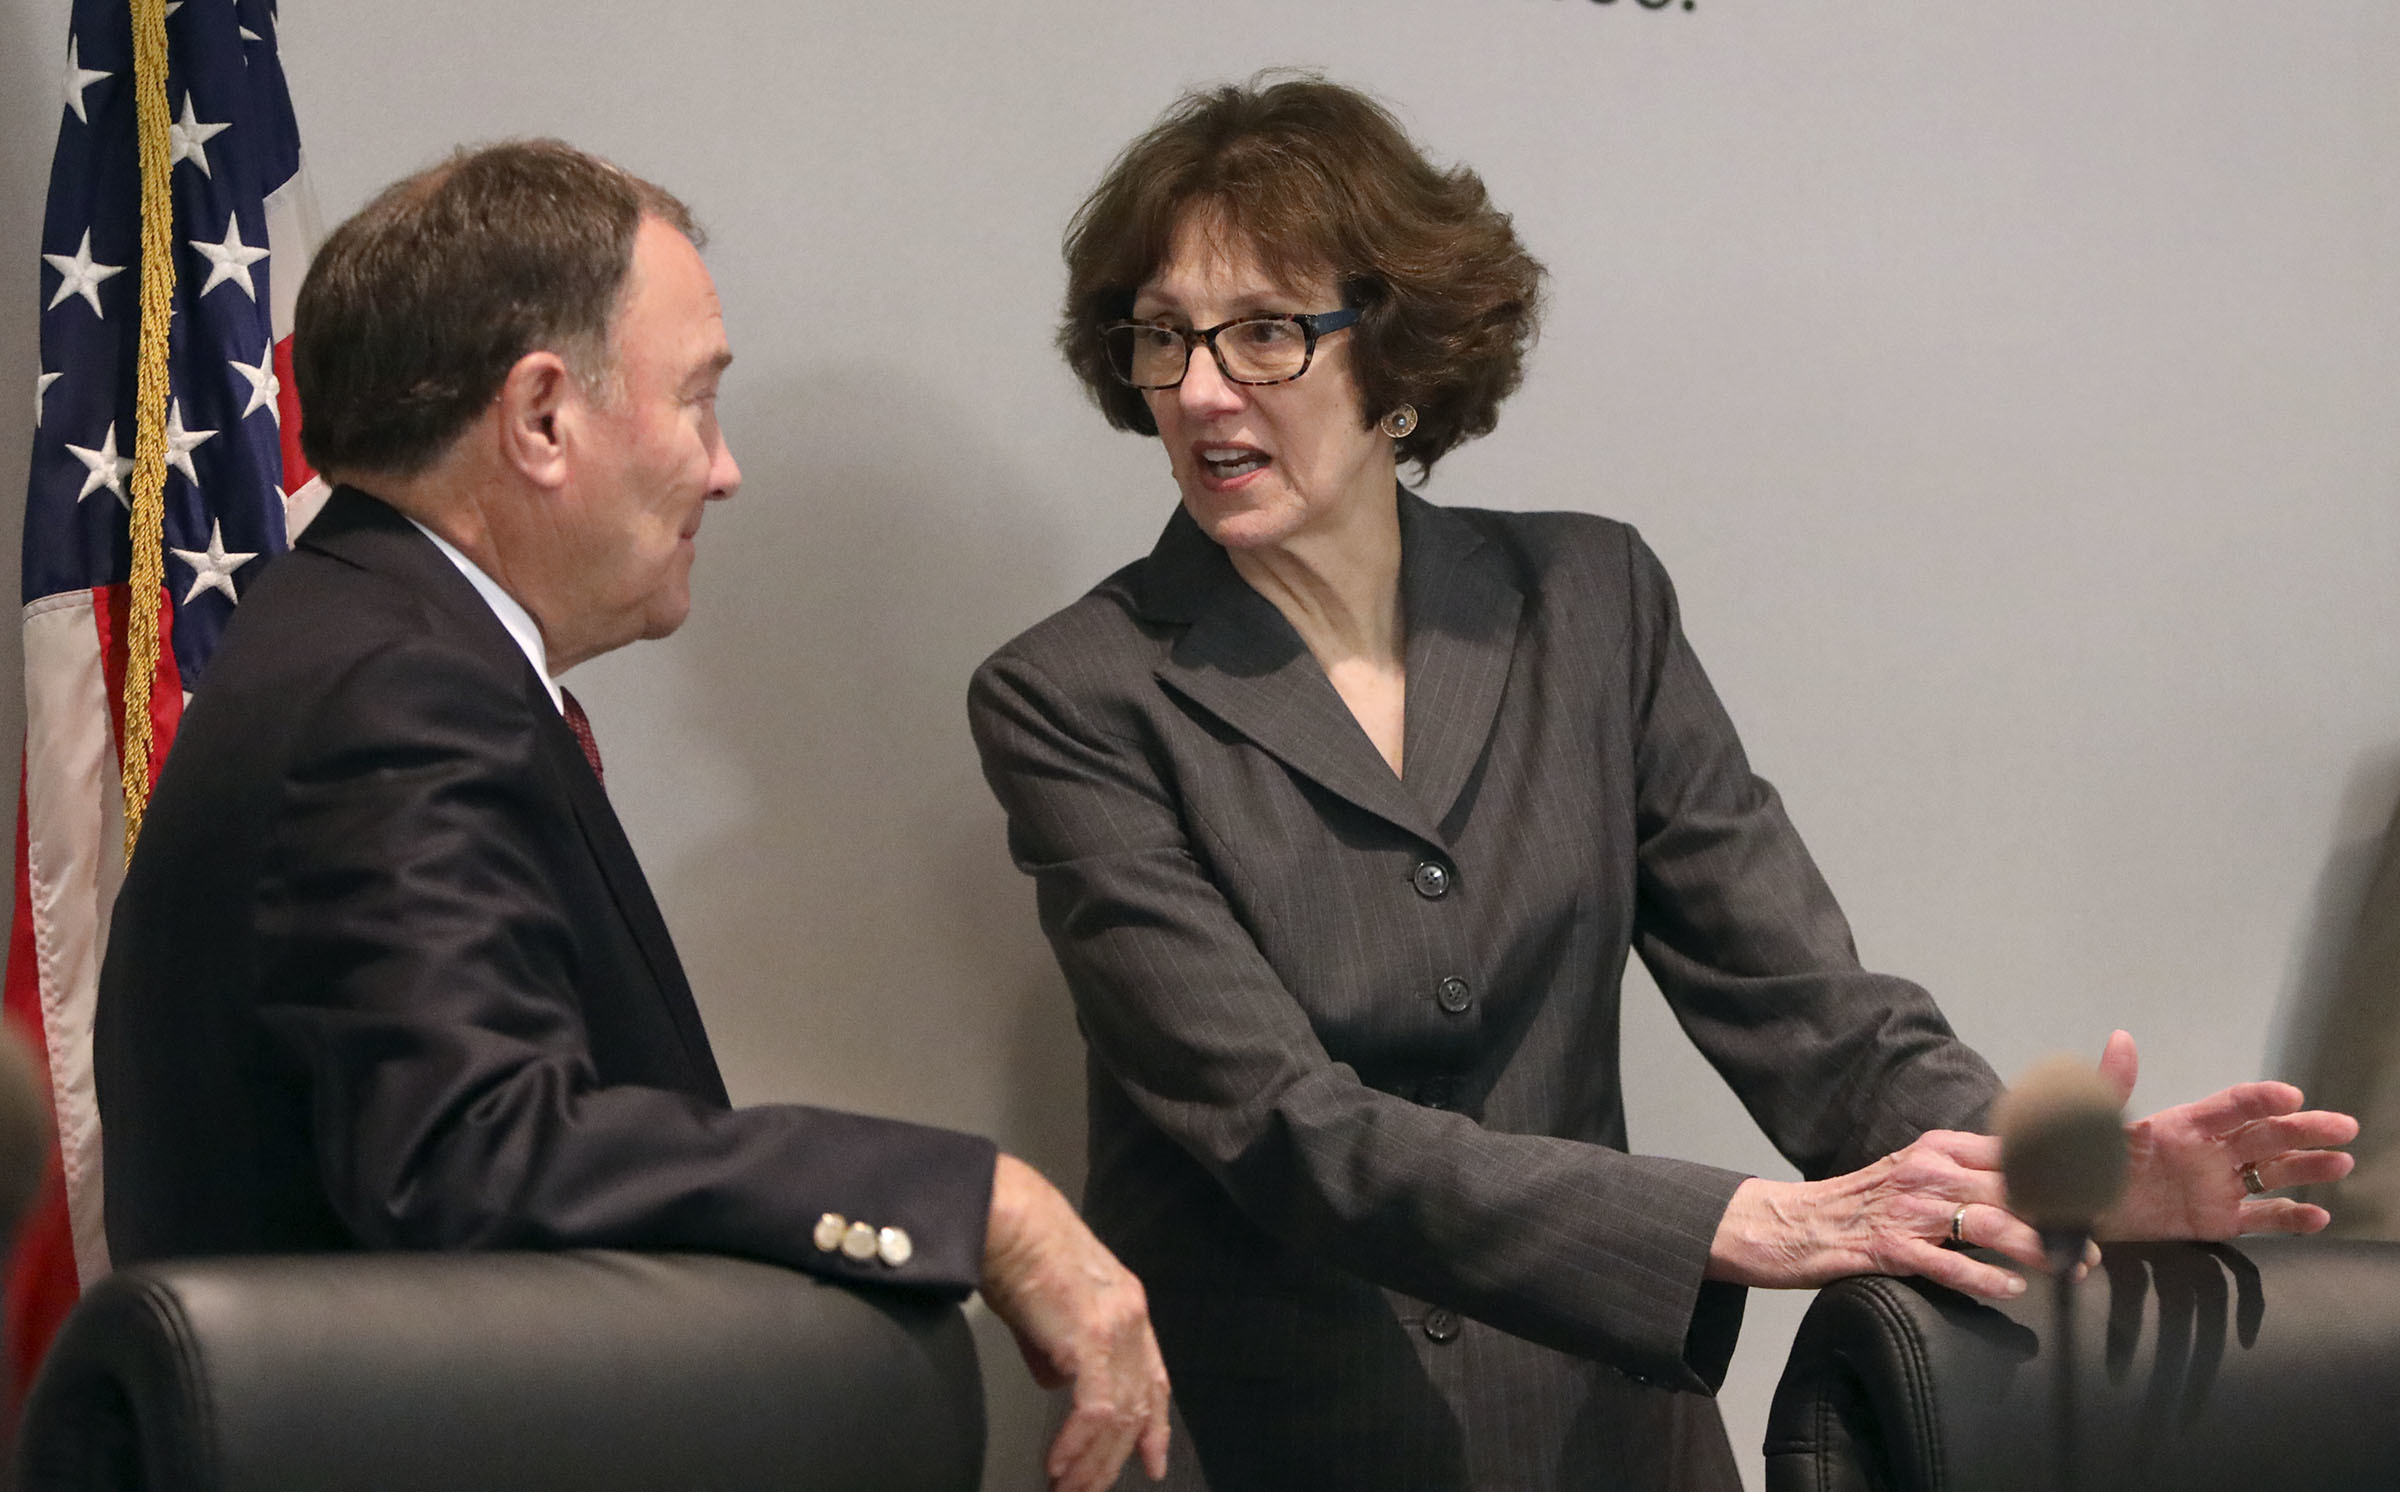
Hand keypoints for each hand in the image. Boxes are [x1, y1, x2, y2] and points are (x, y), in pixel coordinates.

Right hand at [979, 1153, 1170, 1491]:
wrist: (1004, 1216)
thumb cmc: (1014, 1248)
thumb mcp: (1042, 1307)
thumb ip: (1053, 1348)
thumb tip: (1055, 1382)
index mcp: (1126, 1305)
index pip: (1154, 1377)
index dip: (1154, 1425)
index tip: (1151, 1461)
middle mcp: (1131, 1316)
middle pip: (1139, 1406)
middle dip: (1115, 1458)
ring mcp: (1116, 1326)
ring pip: (1119, 1415)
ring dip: (1093, 1461)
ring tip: (1071, 1489)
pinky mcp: (1091, 1337)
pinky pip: (1094, 1410)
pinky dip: (1077, 1445)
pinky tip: (1059, 1463)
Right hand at [1706, 1130, 2072, 1300]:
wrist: (1791, 1223)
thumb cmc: (1859, 1203)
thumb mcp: (1913, 1171)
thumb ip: (1964, 1172)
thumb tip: (2027, 1186)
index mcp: (1938, 1147)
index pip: (2013, 1152)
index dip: (2059, 1173)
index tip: (2096, 1195)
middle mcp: (1927, 1171)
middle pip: (2011, 1191)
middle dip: (2058, 1219)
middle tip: (2092, 1245)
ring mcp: (1908, 1210)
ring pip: (1988, 1225)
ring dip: (2035, 1249)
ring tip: (2070, 1270)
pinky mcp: (1889, 1248)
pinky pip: (1945, 1264)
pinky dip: (1981, 1278)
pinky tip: (2010, 1290)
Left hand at [2094, 1030, 2357, 1239]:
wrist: (2077, 1209)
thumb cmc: (2088, 1161)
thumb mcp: (2099, 1123)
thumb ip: (2115, 1086)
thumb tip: (2121, 1039)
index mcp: (2186, 1124)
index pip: (2232, 1106)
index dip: (2261, 1099)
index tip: (2291, 1096)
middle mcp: (2211, 1151)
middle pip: (2266, 1136)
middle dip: (2305, 1129)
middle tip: (2344, 1126)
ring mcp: (2217, 1185)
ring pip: (2273, 1174)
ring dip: (2308, 1167)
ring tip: (2342, 1162)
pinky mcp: (2217, 1220)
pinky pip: (2261, 1218)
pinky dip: (2290, 1218)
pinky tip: (2319, 1216)